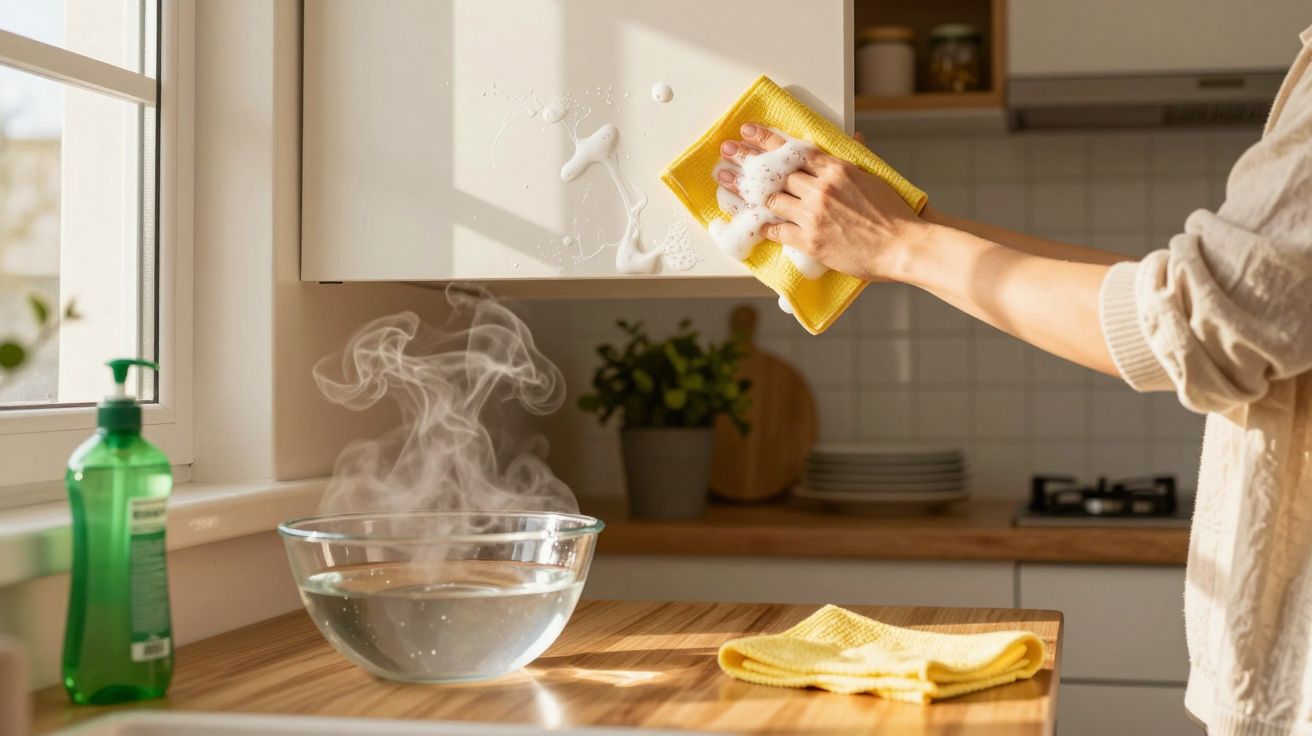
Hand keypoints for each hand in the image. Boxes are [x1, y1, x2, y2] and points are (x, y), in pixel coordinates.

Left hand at [717, 123, 930, 281]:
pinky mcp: (810, 240)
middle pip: (776, 173)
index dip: (766, 139)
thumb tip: (853, 137)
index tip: (747, 132)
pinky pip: (777, 231)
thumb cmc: (893, 213)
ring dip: (748, 194)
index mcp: (836, 169)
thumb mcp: (875, 176)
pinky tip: (754, 224)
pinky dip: (765, 227)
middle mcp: (821, 187)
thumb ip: (858, 156)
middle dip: (747, 162)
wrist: (902, 245)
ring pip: (772, 200)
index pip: (793, 149)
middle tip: (726, 154)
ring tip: (728, 185)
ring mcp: (813, 214)